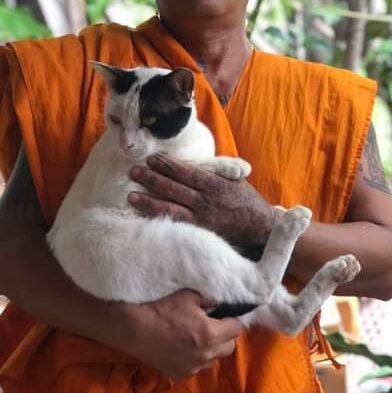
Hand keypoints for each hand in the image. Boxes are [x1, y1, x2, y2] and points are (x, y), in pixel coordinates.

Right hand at [113, 290, 241, 379]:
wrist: (136, 329)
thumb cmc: (163, 309)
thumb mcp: (189, 296)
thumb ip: (209, 299)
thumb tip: (221, 301)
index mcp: (210, 333)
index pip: (236, 329)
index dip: (232, 320)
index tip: (224, 315)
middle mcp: (205, 354)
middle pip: (229, 347)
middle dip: (225, 335)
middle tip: (213, 325)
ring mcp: (193, 367)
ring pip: (213, 359)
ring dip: (211, 349)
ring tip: (196, 337)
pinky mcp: (179, 375)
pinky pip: (196, 367)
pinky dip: (195, 358)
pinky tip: (182, 348)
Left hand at [128, 153, 276, 244]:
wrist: (260, 229)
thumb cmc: (246, 201)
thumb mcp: (234, 180)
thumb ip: (215, 171)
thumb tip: (195, 162)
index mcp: (214, 184)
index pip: (185, 172)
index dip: (167, 165)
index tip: (151, 158)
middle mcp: (206, 201)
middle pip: (173, 188)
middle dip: (151, 178)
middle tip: (133, 171)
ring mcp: (201, 219)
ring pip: (170, 208)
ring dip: (149, 201)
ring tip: (131, 195)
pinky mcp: (199, 233)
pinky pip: (175, 226)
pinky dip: (160, 220)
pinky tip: (145, 217)